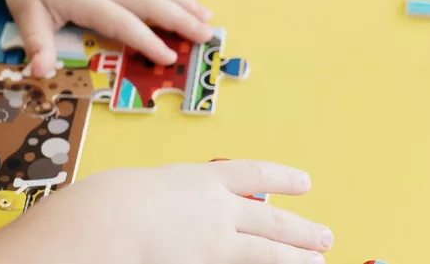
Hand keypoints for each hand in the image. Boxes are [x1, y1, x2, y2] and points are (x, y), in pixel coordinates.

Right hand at [0, 160, 332, 263]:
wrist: (105, 217)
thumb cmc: (106, 203)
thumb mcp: (140, 188)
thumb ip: (166, 200)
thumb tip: (171, 215)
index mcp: (201, 178)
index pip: (252, 174)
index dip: (281, 177)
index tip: (304, 182)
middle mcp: (217, 207)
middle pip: (271, 218)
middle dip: (300, 228)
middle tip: (325, 235)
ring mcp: (216, 238)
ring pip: (269, 249)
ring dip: (298, 256)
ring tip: (320, 259)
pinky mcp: (210, 261)